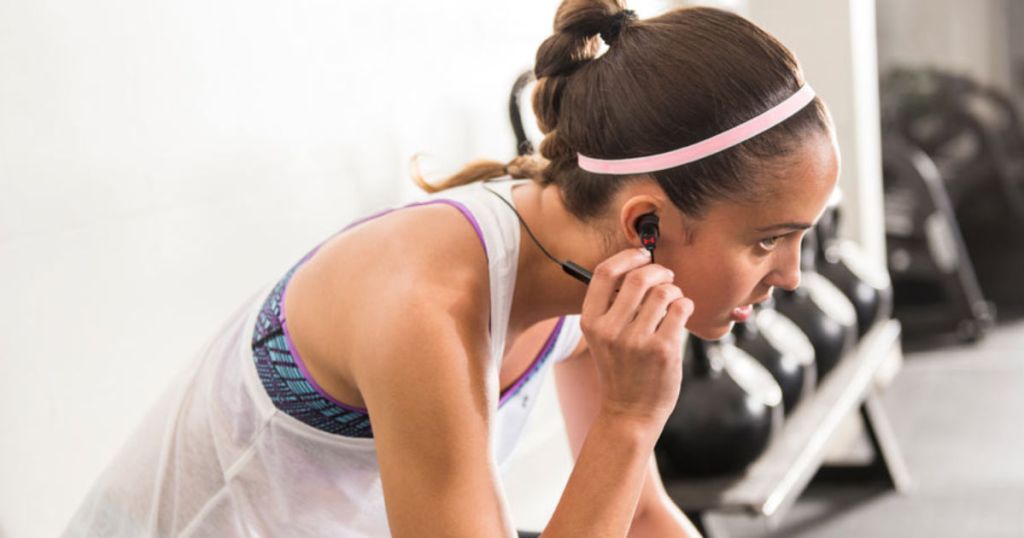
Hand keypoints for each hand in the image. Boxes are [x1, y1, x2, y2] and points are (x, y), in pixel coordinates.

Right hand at [580, 248, 694, 430]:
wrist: (629, 412)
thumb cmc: (620, 369)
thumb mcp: (603, 338)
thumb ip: (614, 306)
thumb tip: (639, 267)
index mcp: (591, 322)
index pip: (604, 273)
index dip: (626, 257)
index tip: (642, 255)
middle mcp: (610, 330)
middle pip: (638, 277)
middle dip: (659, 271)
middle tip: (667, 277)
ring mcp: (637, 341)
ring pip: (664, 292)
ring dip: (674, 291)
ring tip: (674, 302)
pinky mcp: (663, 350)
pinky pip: (681, 308)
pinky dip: (686, 305)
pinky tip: (681, 315)